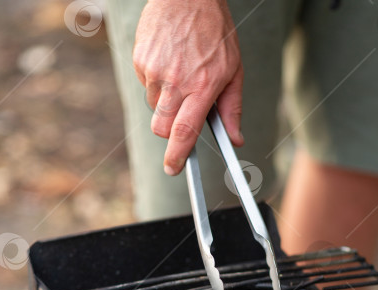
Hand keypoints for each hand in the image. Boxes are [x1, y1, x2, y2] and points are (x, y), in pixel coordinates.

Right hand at [133, 0, 243, 174]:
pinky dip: (156, 81)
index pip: (185, 131)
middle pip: (163, 128)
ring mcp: (155, 70)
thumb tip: (236, 139)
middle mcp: (177, 81)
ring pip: (155, 107)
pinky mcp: (141, 60)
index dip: (177, 155)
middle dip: (170, 131)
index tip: (173, 169)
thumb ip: (232, 108)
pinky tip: (169, 60)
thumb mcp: (234, 69)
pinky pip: (146, 85)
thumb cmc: (215, 32)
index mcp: (202, 86)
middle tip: (182, 114)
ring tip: (180, 74)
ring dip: (165, 102)